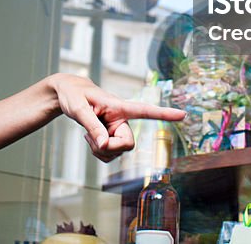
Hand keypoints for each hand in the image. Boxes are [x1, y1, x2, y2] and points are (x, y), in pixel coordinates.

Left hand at [50, 73, 184, 162]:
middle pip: (127, 145)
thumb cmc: (74, 95)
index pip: (145, 110)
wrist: (68, 95)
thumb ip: (93, 127)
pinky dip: (97, 151)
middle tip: (90, 138)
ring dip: (99, 150)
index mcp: (119, 106)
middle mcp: (123, 119)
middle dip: (108, 147)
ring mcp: (117, 130)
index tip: (182, 114)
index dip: (164, 114)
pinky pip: (109, 155)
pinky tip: (90, 138)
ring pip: (116, 153)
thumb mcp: (79, 109)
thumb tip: (104, 146)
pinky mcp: (112, 137)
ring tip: (87, 134)